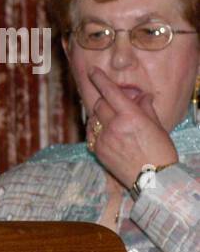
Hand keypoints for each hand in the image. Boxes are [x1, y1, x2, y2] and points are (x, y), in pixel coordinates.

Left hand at [86, 67, 178, 189]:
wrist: (153, 179)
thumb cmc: (160, 152)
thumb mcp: (157, 126)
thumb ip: (145, 108)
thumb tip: (142, 96)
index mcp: (131, 116)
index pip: (110, 92)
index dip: (100, 79)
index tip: (92, 71)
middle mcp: (114, 126)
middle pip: (99, 104)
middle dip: (104, 100)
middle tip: (111, 102)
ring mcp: (104, 139)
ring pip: (93, 119)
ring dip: (99, 115)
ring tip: (111, 120)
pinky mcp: (98, 151)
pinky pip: (91, 134)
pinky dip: (96, 129)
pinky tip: (106, 132)